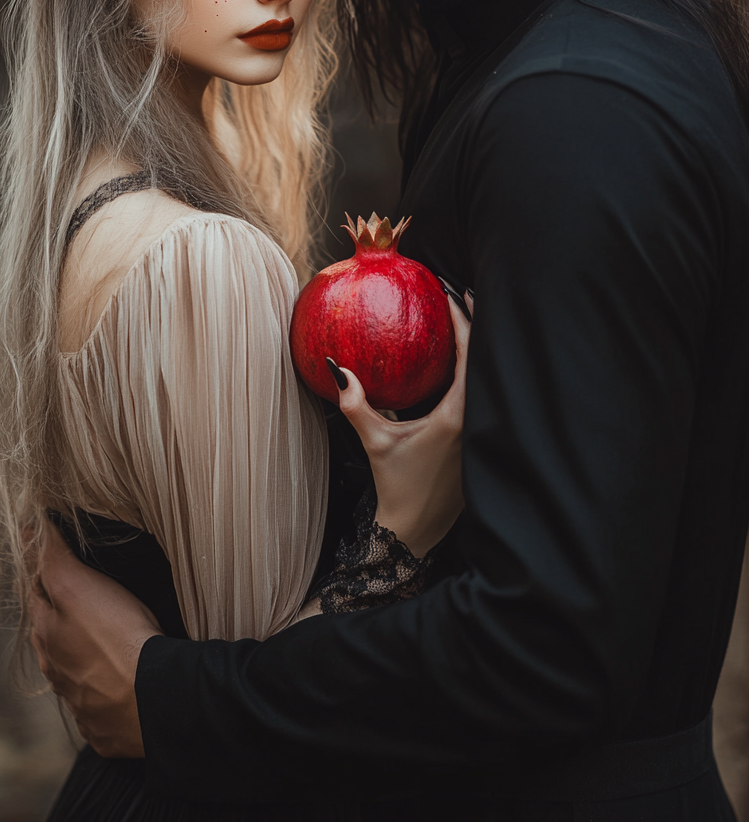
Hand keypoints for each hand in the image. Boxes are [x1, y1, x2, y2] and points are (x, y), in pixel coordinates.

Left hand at [30, 522, 161, 757]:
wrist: (151, 701)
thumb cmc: (116, 638)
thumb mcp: (77, 585)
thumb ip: (52, 559)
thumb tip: (31, 527)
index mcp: (46, 633)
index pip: (37, 593)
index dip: (44, 571)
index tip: (53, 555)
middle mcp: (55, 668)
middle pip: (50, 633)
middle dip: (57, 613)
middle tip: (76, 594)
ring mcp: (78, 699)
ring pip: (70, 667)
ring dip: (77, 652)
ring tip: (98, 637)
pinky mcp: (103, 722)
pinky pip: (96, 699)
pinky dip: (100, 686)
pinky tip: (116, 680)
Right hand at [329, 293, 471, 557]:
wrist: (416, 529)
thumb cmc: (397, 485)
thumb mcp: (374, 441)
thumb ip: (356, 404)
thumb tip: (335, 369)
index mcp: (457, 416)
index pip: (469, 355)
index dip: (462, 320)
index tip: (449, 293)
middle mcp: (477, 421)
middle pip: (485, 359)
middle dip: (475, 323)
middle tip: (461, 292)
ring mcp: (481, 432)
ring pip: (486, 376)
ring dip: (475, 346)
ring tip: (463, 315)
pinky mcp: (478, 441)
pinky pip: (481, 393)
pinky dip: (472, 369)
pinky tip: (456, 358)